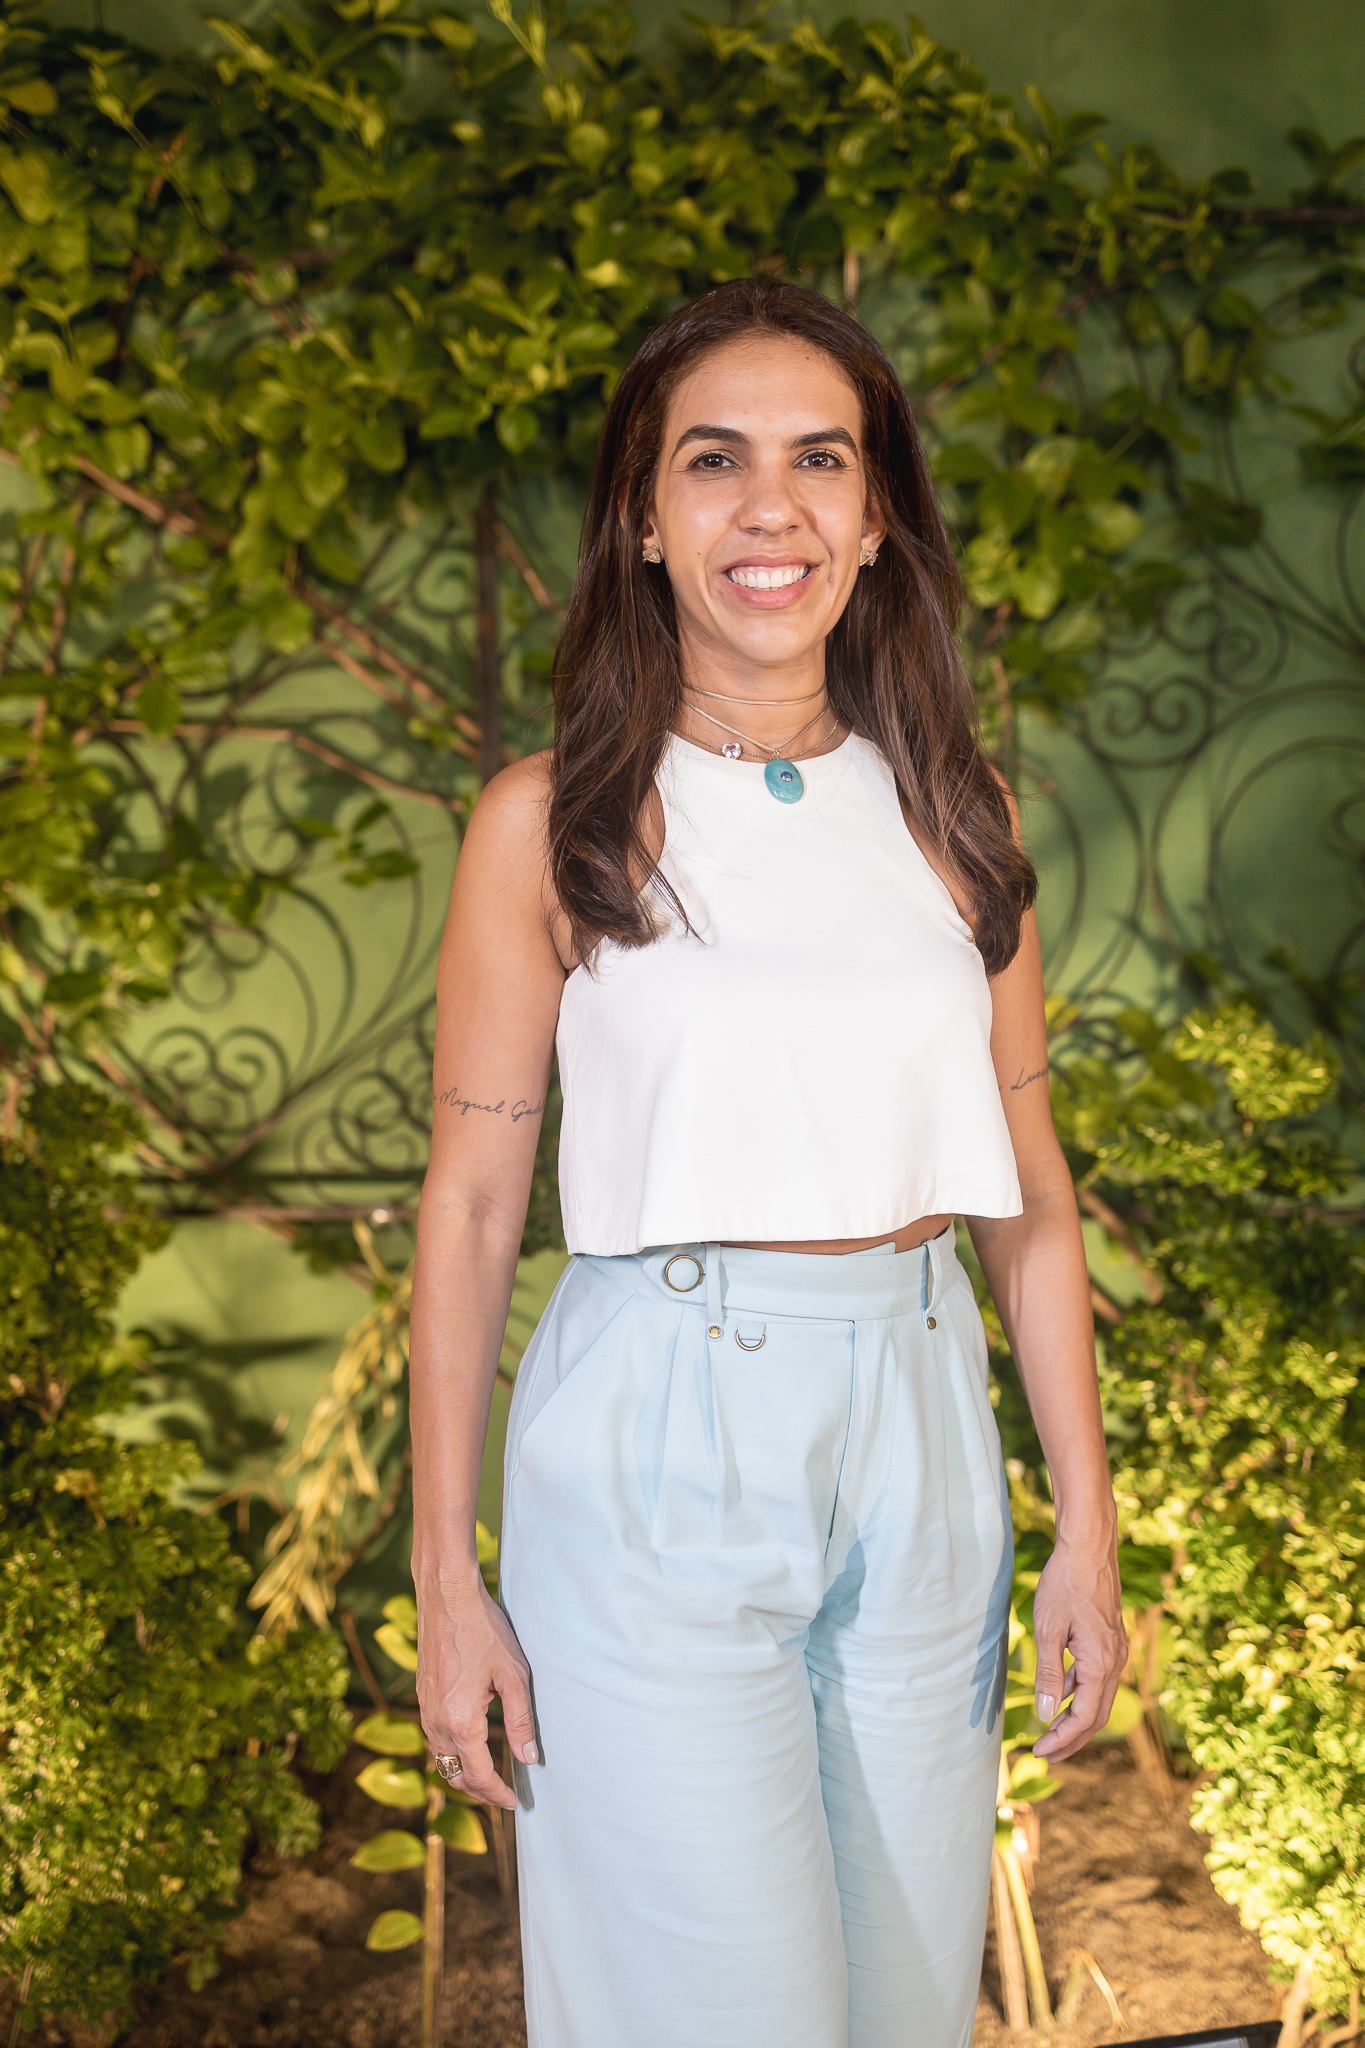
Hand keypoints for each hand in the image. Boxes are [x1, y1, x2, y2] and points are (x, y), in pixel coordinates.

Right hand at [416, 1579, 536, 1812]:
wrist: (446, 1597)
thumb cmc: (484, 1630)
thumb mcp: (513, 1674)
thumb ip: (521, 1720)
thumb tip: (528, 1758)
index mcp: (460, 1721)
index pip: (478, 1775)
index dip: (497, 1794)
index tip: (514, 1802)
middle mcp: (436, 1722)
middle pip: (455, 1775)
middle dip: (479, 1791)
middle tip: (503, 1795)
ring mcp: (425, 1710)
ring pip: (442, 1759)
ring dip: (463, 1774)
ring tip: (489, 1776)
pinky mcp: (422, 1697)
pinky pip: (435, 1738)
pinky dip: (452, 1753)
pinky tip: (470, 1744)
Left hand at [1030, 1534, 1126, 1762]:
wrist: (1088, 1548)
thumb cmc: (1065, 1584)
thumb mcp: (1048, 1629)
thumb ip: (1048, 1673)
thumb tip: (1046, 1714)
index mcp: (1101, 1664)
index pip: (1084, 1718)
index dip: (1062, 1739)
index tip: (1038, 1752)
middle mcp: (1115, 1662)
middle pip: (1097, 1716)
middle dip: (1072, 1739)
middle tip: (1046, 1755)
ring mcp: (1116, 1652)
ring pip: (1098, 1699)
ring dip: (1076, 1718)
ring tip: (1050, 1733)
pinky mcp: (1110, 1641)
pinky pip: (1096, 1679)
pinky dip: (1079, 1693)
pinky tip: (1059, 1694)